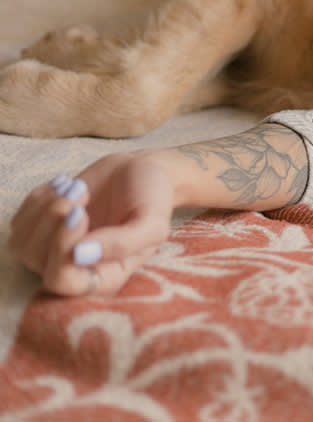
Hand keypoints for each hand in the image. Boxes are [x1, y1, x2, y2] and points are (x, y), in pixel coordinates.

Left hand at [9, 152, 175, 296]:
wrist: (142, 170)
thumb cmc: (152, 198)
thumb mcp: (153, 222)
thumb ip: (124, 243)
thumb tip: (81, 256)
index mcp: (105, 276)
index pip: (64, 282)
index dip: (63, 250)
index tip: (80, 214)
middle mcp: (76, 269)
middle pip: (38, 263)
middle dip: (53, 222)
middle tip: (79, 192)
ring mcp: (54, 251)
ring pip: (22, 244)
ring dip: (46, 208)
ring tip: (76, 186)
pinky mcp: (40, 229)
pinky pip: (19, 222)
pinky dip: (39, 198)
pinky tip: (66, 185)